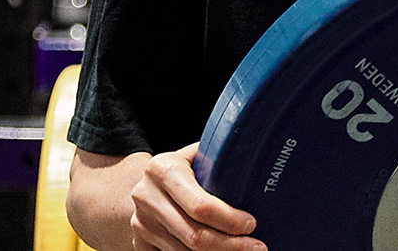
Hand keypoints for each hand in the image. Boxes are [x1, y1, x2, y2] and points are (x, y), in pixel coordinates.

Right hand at [130, 143, 263, 250]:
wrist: (143, 184)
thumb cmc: (181, 169)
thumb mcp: (193, 156)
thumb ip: (216, 159)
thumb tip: (255, 160)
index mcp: (163, 169)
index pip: (200, 205)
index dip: (229, 219)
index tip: (251, 224)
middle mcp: (147, 197)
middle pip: (194, 235)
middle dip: (231, 245)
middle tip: (257, 247)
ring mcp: (141, 224)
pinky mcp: (140, 244)